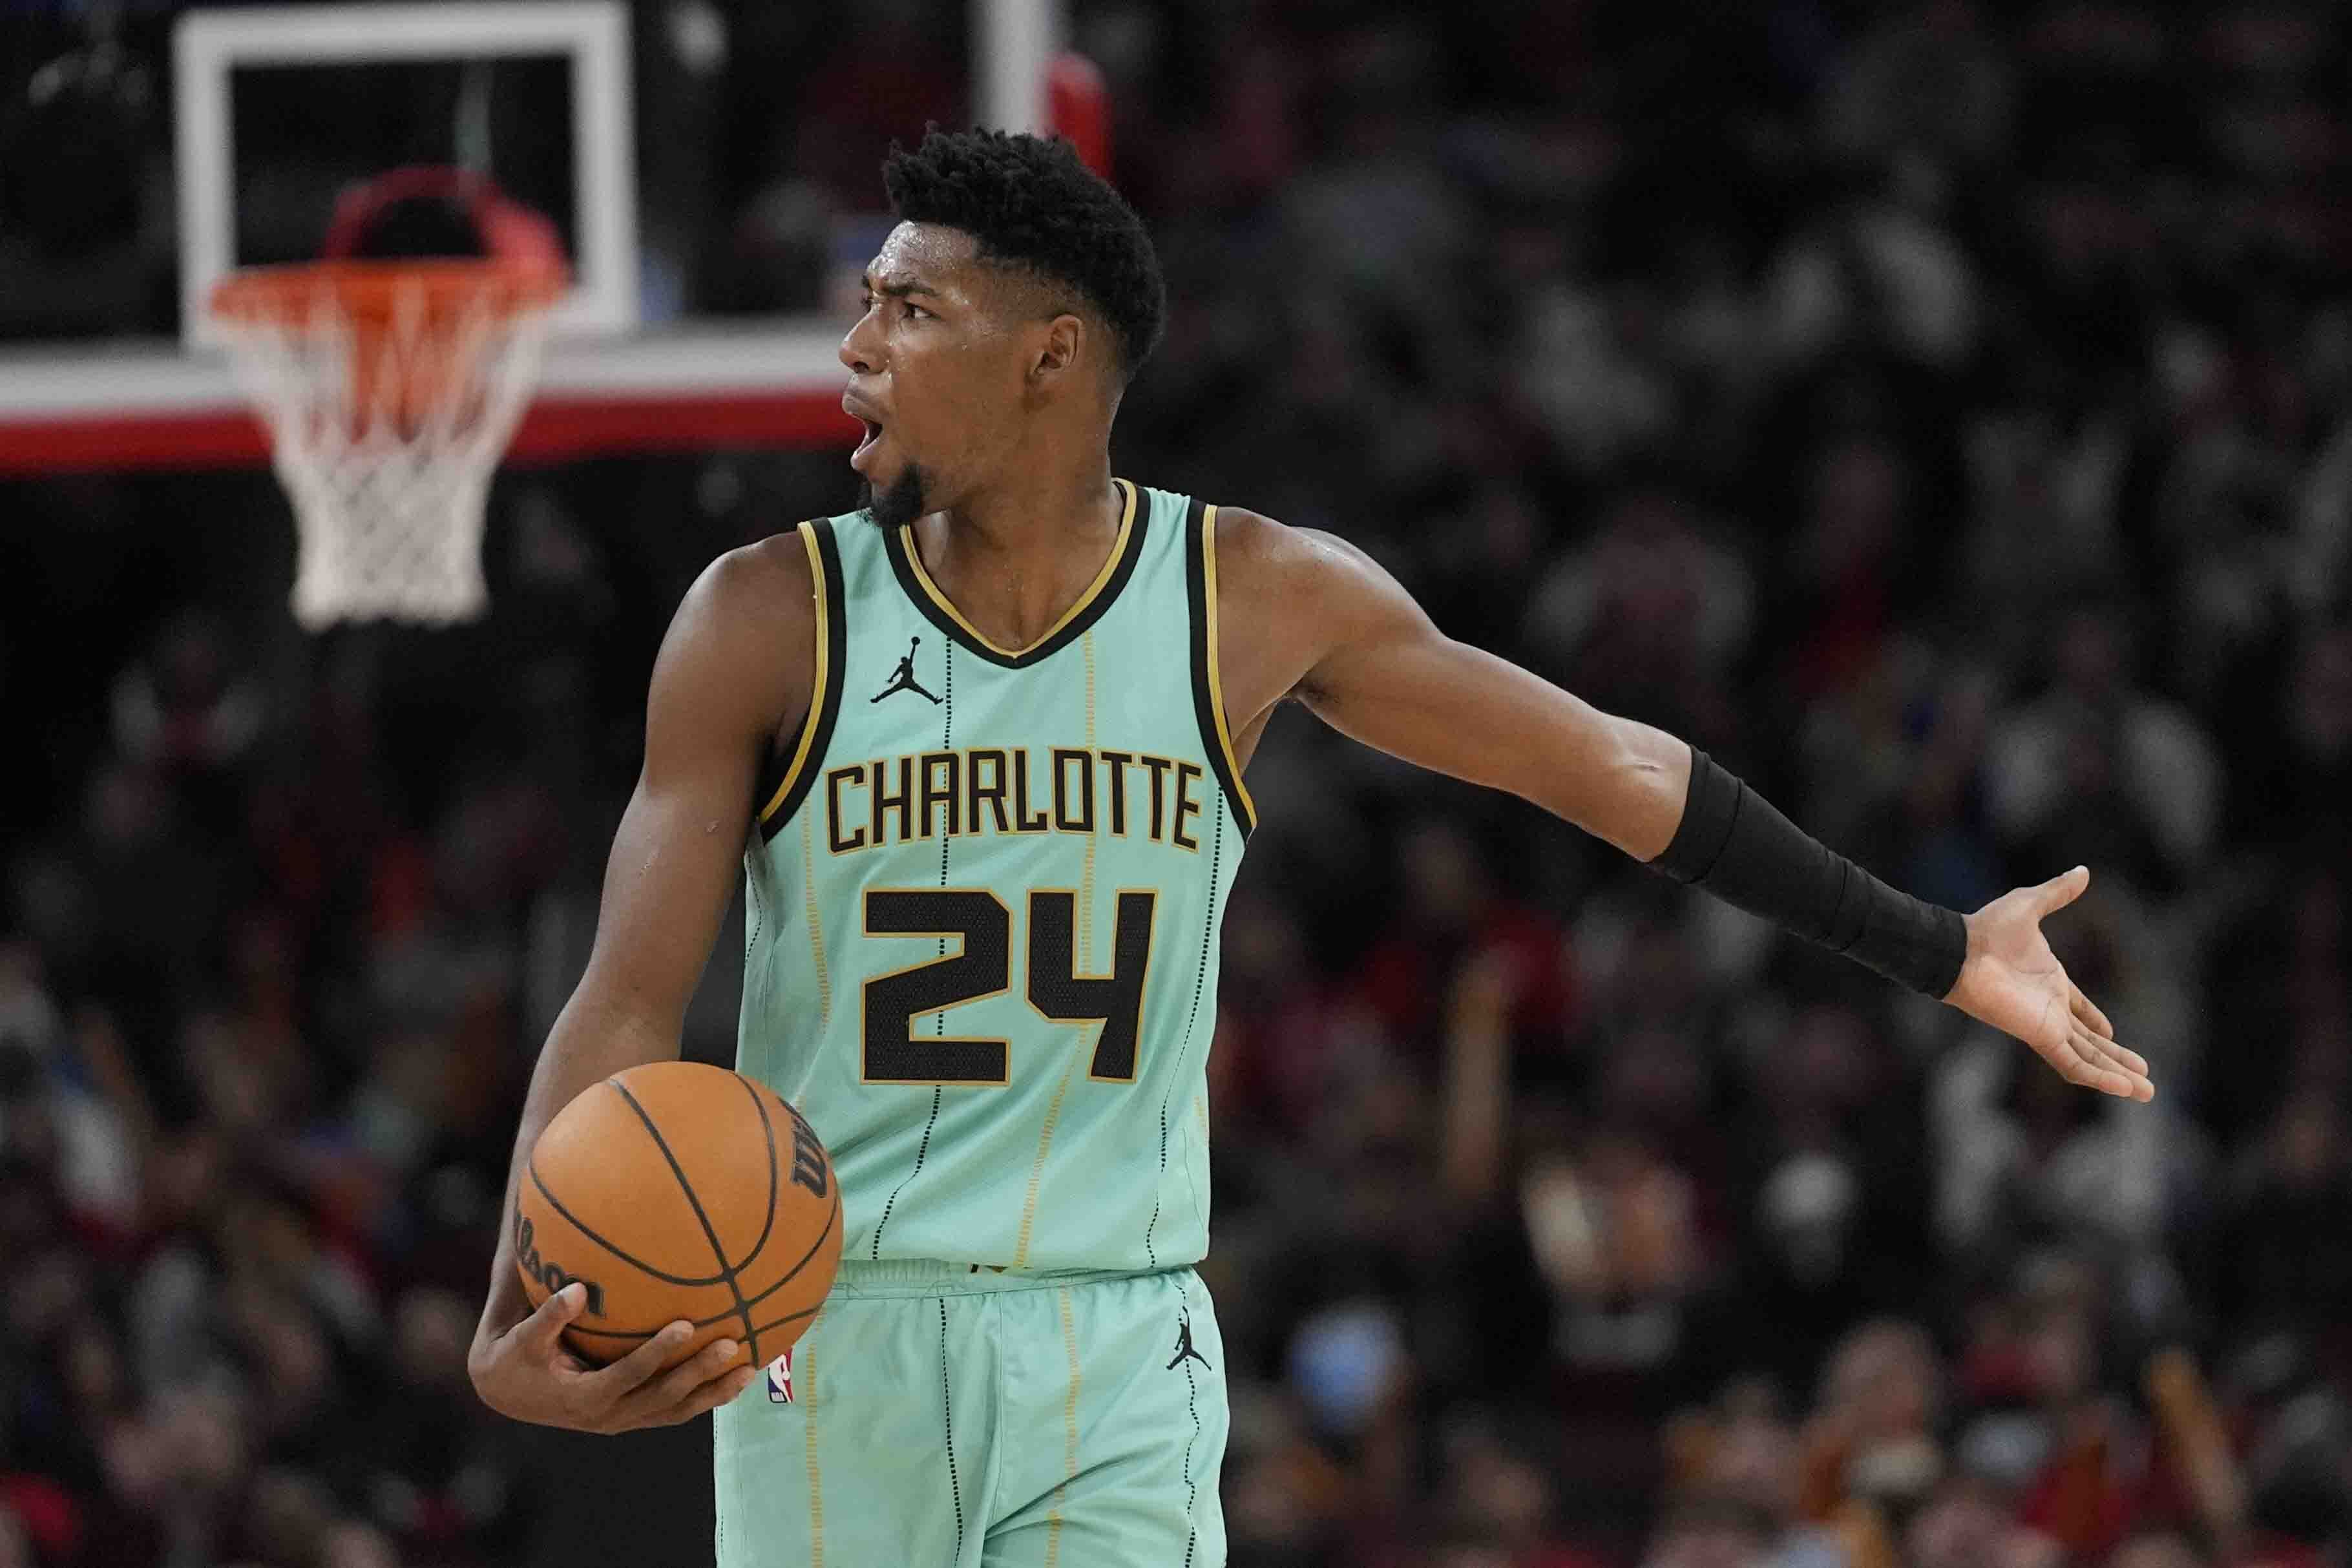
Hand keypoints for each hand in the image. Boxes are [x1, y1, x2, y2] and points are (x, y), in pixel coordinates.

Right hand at [468, 1282, 756, 1431]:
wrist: (506, 1392)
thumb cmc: (514, 1357)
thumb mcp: (520, 1337)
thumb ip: (548, 1316)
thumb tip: (578, 1289)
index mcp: (584, 1396)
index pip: (628, 1375)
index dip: (657, 1354)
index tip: (686, 1325)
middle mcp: (609, 1415)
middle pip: (663, 1397)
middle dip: (699, 1373)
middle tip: (731, 1345)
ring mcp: (623, 1419)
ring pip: (676, 1410)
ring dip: (713, 1392)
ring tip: (750, 1370)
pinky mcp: (633, 1417)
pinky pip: (674, 1410)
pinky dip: (705, 1397)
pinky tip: (734, 1379)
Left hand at [1946, 866, 2152, 1100]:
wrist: (1959, 950)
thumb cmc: (1986, 928)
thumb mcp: (2030, 904)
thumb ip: (2057, 892)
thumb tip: (2083, 871)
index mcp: (2050, 982)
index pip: (2078, 1009)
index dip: (2095, 1021)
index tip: (2112, 1033)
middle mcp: (2049, 1008)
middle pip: (2090, 1042)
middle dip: (2117, 1059)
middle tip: (2145, 1077)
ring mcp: (2046, 1025)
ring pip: (2088, 1059)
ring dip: (2117, 1076)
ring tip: (2147, 1093)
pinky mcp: (2040, 1036)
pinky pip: (2074, 1063)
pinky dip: (2099, 1077)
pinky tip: (2124, 1089)